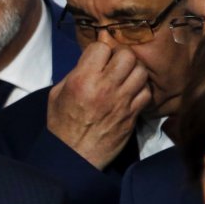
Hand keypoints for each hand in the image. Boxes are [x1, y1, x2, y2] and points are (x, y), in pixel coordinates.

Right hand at [46, 43, 149, 169]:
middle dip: (120, 56)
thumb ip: (75, 74)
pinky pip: (146, 92)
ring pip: (141, 71)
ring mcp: (122, 101)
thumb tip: (91, 62)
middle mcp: (104, 87)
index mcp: (82, 80)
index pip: (101, 47)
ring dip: (133, 71)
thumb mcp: (57, 95)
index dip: (99, 50)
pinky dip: (141, 90)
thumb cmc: (62, 125)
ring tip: (125, 78)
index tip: (97, 59)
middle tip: (114, 65)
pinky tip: (131, 93)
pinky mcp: (132, 115)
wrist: (73, 156)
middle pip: (127, 55)